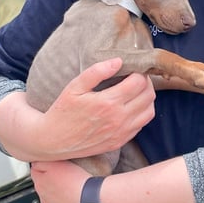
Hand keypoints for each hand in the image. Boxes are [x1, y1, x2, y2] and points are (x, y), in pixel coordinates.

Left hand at [31, 160, 89, 202]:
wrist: (92, 201)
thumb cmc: (76, 182)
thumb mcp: (56, 163)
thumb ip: (42, 162)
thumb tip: (35, 163)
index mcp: (40, 185)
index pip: (35, 171)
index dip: (44, 166)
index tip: (52, 164)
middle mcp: (44, 200)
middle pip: (44, 186)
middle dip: (51, 180)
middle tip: (65, 175)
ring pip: (53, 199)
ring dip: (59, 194)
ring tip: (72, 187)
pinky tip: (76, 199)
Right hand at [41, 58, 155, 157]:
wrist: (54, 140)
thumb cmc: (63, 111)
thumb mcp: (74, 87)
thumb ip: (96, 72)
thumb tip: (118, 61)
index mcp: (108, 102)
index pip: (139, 83)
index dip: (139, 72)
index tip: (132, 69)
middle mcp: (118, 119)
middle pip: (148, 95)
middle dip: (145, 83)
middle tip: (136, 77)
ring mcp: (121, 132)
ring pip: (149, 111)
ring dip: (147, 98)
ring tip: (135, 91)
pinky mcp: (120, 141)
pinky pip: (141, 125)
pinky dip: (142, 113)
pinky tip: (131, 107)